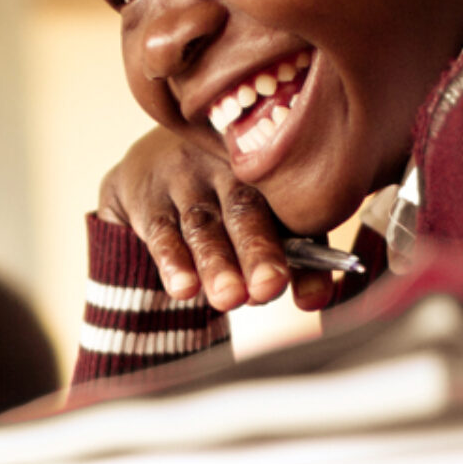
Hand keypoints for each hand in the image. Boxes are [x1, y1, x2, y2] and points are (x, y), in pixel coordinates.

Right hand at [95, 130, 340, 311]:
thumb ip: (293, 258)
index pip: (293, 217)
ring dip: (217, 262)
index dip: (306, 262)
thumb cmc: (223, 199)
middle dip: (259, 251)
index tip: (312, 300)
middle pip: (247, 209)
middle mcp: (229, 167)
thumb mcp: (260, 218)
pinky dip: (172, 260)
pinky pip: (160, 229)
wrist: (149, 163)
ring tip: (229, 297)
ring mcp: (185, 178)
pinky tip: (183, 288)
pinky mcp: (147, 196)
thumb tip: (315, 300)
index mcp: (270, 171)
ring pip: (203, 223)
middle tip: (268, 288)